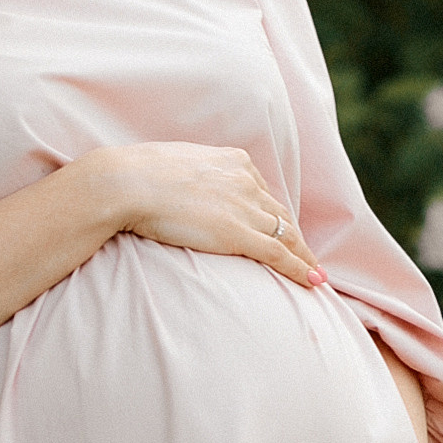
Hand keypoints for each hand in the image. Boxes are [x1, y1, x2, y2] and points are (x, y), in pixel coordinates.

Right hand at [81, 142, 325, 291]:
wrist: (127, 183)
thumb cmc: (137, 175)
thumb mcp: (175, 164)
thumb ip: (191, 175)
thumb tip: (184, 187)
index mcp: (233, 161)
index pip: (262, 191)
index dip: (273, 214)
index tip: (279, 228)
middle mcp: (246, 182)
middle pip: (281, 214)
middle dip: (296, 236)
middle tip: (305, 254)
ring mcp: (244, 208)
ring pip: (287, 235)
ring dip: (304, 255)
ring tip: (314, 272)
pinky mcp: (238, 234)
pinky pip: (279, 254)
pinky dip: (301, 268)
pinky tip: (313, 280)